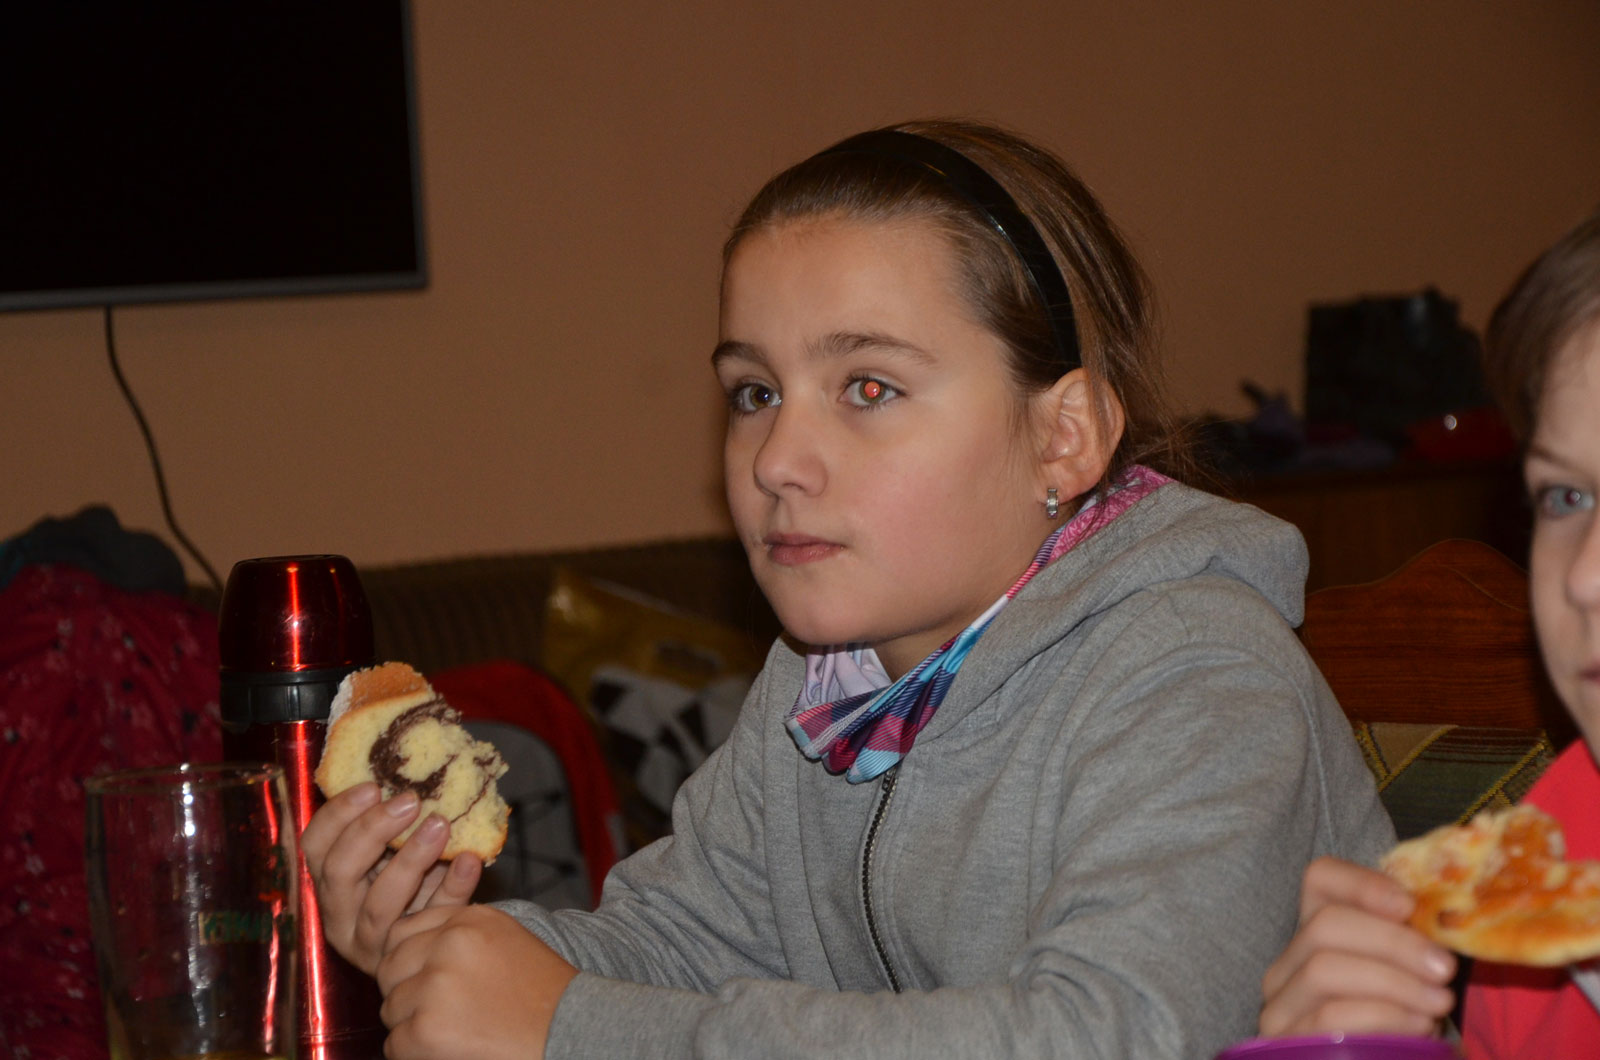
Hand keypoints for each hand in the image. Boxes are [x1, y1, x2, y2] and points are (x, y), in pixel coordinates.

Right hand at [300, 783, 482, 974]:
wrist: (441, 937)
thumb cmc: (411, 882)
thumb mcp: (392, 853)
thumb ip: (392, 824)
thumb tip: (415, 779)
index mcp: (329, 882)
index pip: (315, 846)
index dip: (337, 814)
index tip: (373, 786)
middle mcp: (342, 915)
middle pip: (339, 873)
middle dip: (371, 831)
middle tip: (411, 800)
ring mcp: (374, 942)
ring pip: (380, 904)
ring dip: (411, 859)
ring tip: (441, 824)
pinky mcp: (412, 954)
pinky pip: (432, 919)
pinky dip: (453, 887)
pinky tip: (470, 859)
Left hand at [377, 904, 579, 1059]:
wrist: (569, 1033)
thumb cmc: (542, 995)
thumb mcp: (505, 941)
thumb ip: (459, 934)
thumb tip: (406, 949)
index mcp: (469, 921)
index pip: (404, 931)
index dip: (409, 960)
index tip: (425, 979)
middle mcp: (449, 946)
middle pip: (390, 968)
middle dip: (405, 992)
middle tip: (437, 1012)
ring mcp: (435, 987)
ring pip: (391, 1008)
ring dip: (410, 1025)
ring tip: (450, 1032)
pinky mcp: (425, 1030)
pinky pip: (394, 1044)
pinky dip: (414, 1054)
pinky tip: (447, 1052)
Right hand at [1259, 856, 1457, 1037]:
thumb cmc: (1405, 1030)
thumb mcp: (1411, 979)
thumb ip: (1414, 945)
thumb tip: (1440, 914)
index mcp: (1318, 935)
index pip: (1321, 879)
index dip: (1362, 882)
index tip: (1409, 905)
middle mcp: (1288, 964)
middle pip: (1324, 925)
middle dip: (1391, 943)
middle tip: (1443, 967)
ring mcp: (1281, 1004)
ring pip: (1322, 969)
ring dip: (1392, 982)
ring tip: (1438, 1001)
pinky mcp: (1285, 1040)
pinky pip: (1329, 1015)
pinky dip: (1382, 1016)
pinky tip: (1419, 1025)